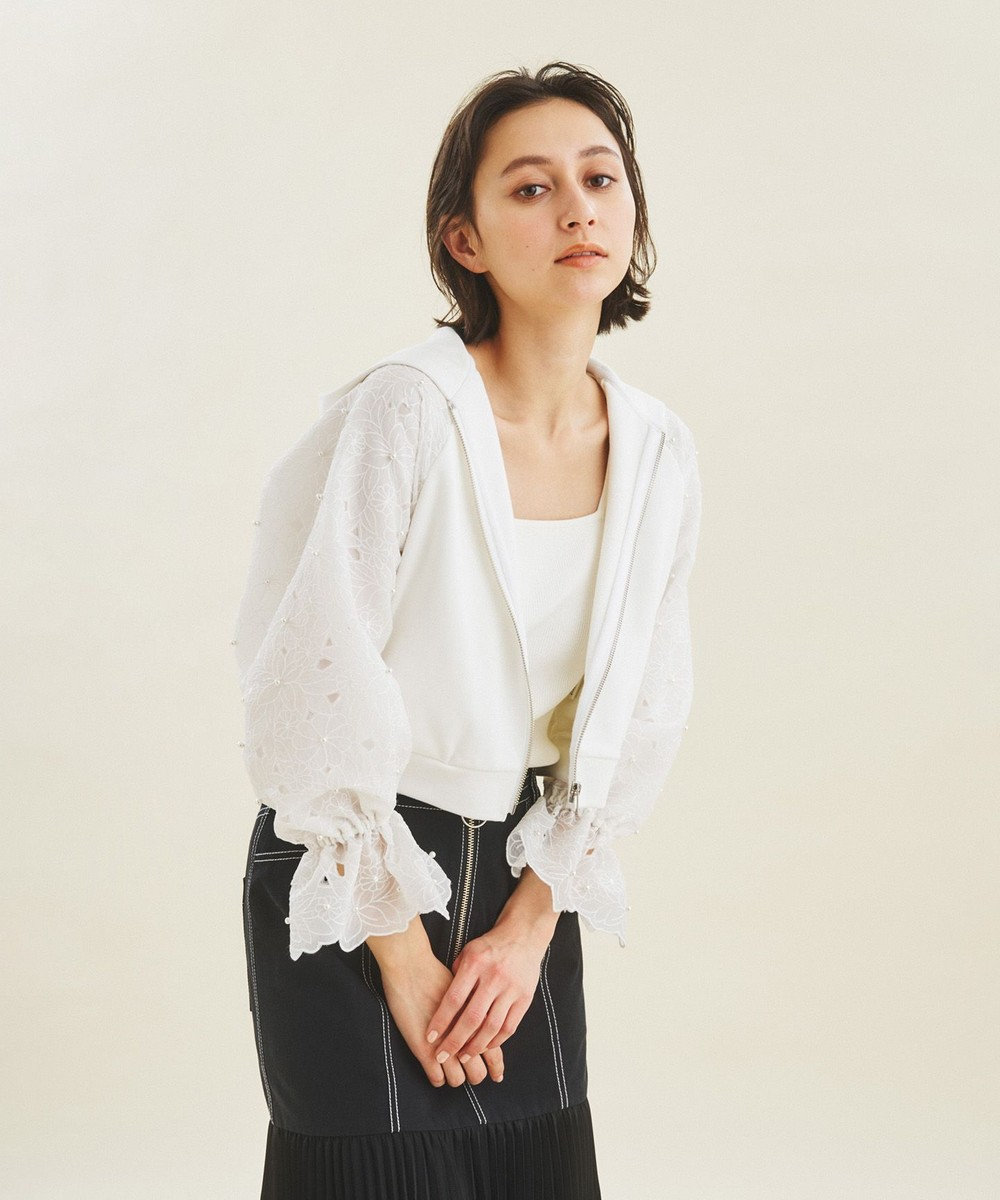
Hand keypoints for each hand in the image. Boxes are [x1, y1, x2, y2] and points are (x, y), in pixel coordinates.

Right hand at [367, 920, 503, 1087]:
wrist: (410, 965)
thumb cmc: (436, 971)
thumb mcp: (465, 987)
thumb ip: (477, 1003)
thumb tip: (488, 1016)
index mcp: (477, 1019)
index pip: (493, 1050)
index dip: (496, 1066)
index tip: (497, 1074)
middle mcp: (463, 1035)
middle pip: (477, 1071)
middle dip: (476, 1076)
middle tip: (474, 1075)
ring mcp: (444, 1044)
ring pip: (458, 1079)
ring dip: (457, 1079)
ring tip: (453, 1074)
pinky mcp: (424, 1049)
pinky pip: (436, 1077)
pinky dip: (438, 1079)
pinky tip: (436, 1072)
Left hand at [424, 912, 553, 1064]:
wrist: (523, 934)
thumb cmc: (490, 945)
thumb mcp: (468, 952)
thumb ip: (457, 976)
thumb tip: (444, 1007)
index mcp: (475, 963)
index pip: (453, 999)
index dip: (440, 1021)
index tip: (430, 1039)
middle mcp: (493, 977)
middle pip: (472, 1018)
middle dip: (455, 1042)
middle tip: (442, 1057)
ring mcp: (511, 988)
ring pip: (491, 1027)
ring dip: (475, 1046)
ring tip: (463, 1057)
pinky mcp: (525, 997)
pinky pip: (509, 1026)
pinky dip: (496, 1041)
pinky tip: (484, 1047)